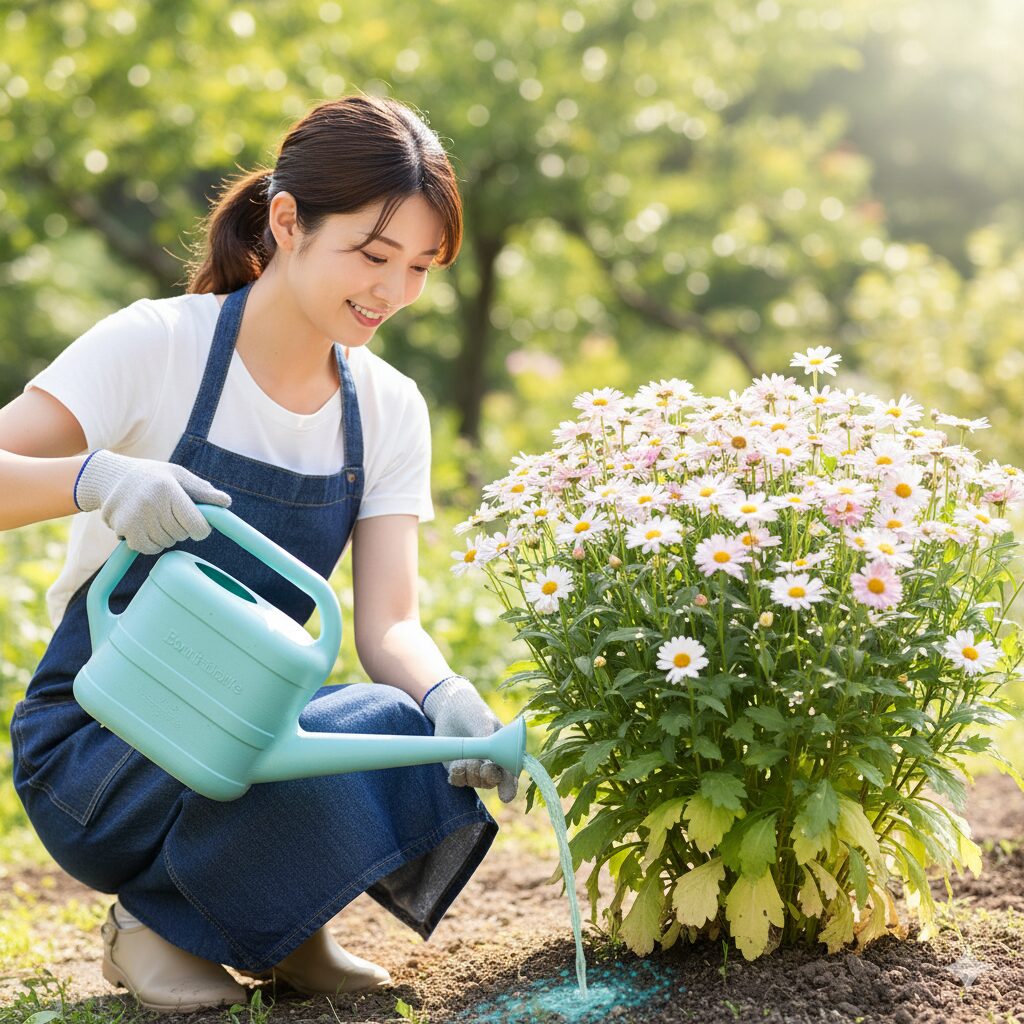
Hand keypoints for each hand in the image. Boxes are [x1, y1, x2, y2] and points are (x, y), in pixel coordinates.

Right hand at [75, 449, 231, 555]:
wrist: (111, 477)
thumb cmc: (153, 476)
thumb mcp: (178, 475)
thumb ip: (202, 490)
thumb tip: (226, 503)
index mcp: (169, 489)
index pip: (196, 524)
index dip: (201, 529)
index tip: (199, 526)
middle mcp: (151, 504)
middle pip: (182, 535)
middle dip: (182, 529)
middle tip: (171, 514)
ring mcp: (135, 518)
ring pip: (166, 543)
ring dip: (166, 536)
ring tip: (157, 518)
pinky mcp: (124, 530)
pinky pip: (148, 549)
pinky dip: (152, 543)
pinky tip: (147, 528)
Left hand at [421, 676, 518, 803]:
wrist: (451, 709)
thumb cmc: (474, 712)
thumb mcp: (483, 721)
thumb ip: (487, 739)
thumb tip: (489, 756)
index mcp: (505, 752)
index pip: (511, 774)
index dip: (510, 787)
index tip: (505, 797)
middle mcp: (492, 764)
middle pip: (492, 782)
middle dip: (486, 776)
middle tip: (482, 767)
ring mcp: (475, 770)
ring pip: (474, 782)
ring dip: (469, 771)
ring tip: (465, 755)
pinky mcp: (459, 770)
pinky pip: (458, 781)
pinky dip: (457, 773)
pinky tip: (456, 761)